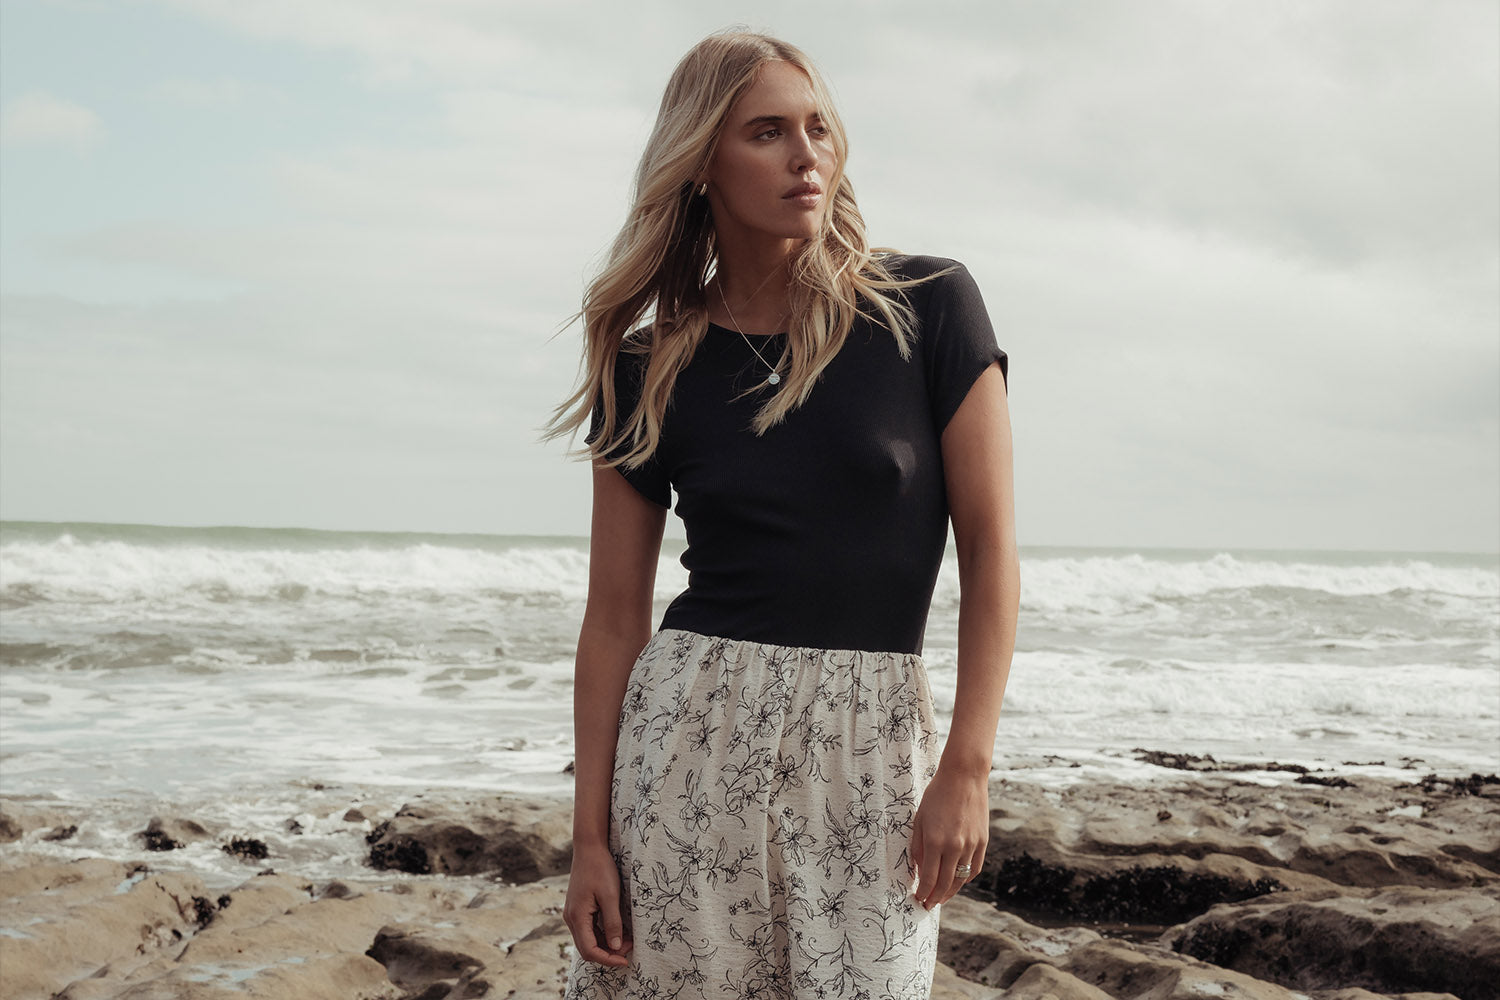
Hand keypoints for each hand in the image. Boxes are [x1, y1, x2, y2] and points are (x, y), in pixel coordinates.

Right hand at [563, 842, 632, 966]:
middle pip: (587, 948)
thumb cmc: (600, 869)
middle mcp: (571, 918)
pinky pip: (589, 928)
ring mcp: (573, 913)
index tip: (626, 960)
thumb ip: (613, 923)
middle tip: (630, 948)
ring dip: (607, 943)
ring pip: (589, 939)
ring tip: (628, 938)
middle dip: (609, 953)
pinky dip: (603, 933)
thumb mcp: (610, 896)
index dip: (608, 959)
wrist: (589, 848)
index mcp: (577, 917)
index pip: (590, 950)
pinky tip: (619, 929)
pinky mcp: (578, 908)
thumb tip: (616, 947)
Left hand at [909, 766, 988, 909]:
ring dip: (950, 892)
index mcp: (935, 841)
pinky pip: (974, 868)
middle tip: (927, 906)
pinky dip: (965, 879)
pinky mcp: (983, 842)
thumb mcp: (920, 819)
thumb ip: (918, 847)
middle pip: (944, 883)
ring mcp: (971, 845)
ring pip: (960, 879)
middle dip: (935, 898)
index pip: (928, 878)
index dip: (923, 892)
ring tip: (941, 898)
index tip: (918, 899)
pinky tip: (957, 882)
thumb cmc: (936, 796)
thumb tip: (918, 871)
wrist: (964, 777)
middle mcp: (955, 847)